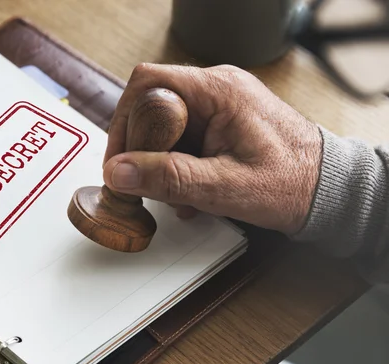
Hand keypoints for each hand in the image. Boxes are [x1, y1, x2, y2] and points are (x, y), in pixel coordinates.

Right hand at [102, 63, 322, 235]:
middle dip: (143, 150)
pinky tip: (190, 191)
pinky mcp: (221, 122)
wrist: (327, 190)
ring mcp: (219, 105)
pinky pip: (183, 137)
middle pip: (152, 107)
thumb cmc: (292, 184)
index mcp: (219, 91)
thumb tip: (119, 172)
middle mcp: (217, 89)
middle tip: (146, 183)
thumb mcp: (224, 187)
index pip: (148, 85)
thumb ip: (168, 178)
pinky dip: (177, 165)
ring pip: (165, 127)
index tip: (120, 160)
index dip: (124, 122)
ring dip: (161, 163)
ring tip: (178, 194)